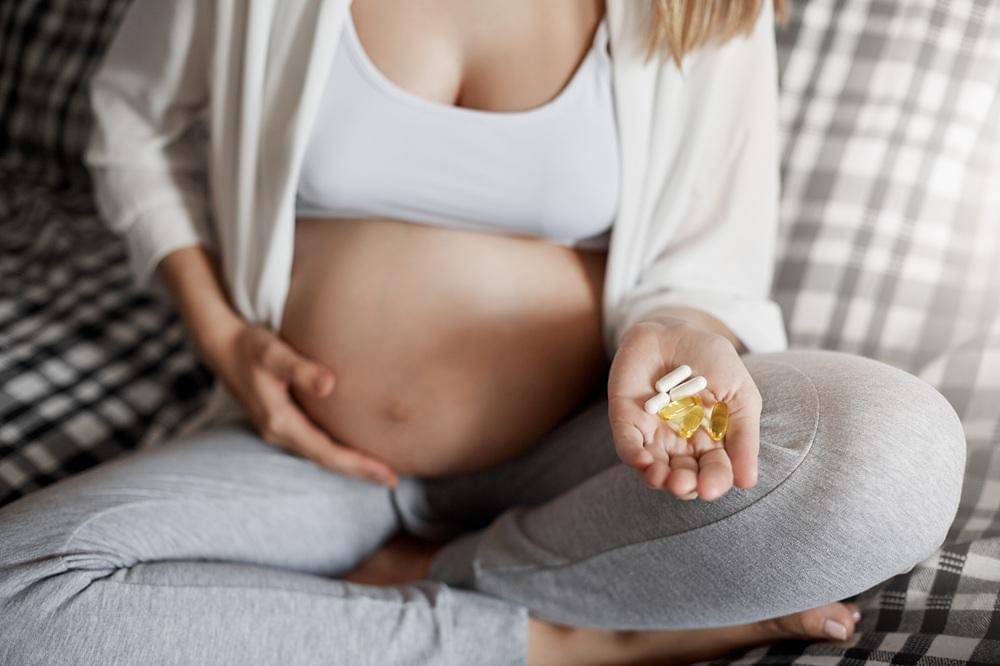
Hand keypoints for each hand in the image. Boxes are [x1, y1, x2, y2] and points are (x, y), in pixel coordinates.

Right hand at [206, 322, 398, 486]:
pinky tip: (354, 446)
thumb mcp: (273, 353)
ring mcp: (280, 429)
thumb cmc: (250, 346)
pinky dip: (337, 449)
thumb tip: (329, 384)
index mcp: (280, 422)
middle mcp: (279, 432)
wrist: (222, 347)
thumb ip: (300, 368)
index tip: (387, 475)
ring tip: (380, 468)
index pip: (327, 453)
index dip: (358, 465)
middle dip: (359, 470)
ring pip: (321, 453)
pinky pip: (316, 442)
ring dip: (349, 462)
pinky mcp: (283, 421)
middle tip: (394, 480)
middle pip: (326, 460)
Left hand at [607, 318, 760, 500]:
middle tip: (689, 484)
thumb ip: (743, 435)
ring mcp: (652, 433)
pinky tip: (645, 463)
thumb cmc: (712, 361)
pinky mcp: (626, 419)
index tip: (712, 487)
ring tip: (668, 480)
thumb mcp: (739, 394)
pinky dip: (634, 457)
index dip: (714, 481)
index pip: (714, 470)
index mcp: (711, 441)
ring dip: (660, 479)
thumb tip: (748, 482)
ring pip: (654, 468)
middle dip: (686, 484)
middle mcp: (680, 444)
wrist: (677, 328)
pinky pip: (627, 444)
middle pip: (684, 475)